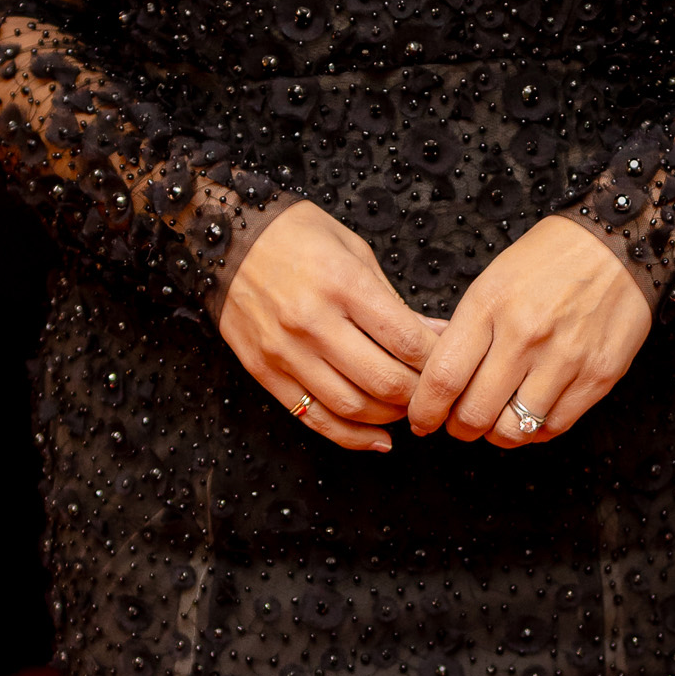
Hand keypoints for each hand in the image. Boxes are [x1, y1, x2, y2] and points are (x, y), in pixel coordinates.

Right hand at [219, 200, 437, 454]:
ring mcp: (285, 351)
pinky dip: (350, 437)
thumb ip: (393, 301)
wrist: (225, 239)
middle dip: (419, 396)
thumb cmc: (295, 236)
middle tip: (432, 393)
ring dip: (388, 418)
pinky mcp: (264, 371)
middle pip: (384, 381)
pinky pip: (312, 417)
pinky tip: (377, 439)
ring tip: (405, 410)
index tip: (450, 363)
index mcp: (342, 283)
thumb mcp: (353, 251)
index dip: (438, 361)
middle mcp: (313, 322)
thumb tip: (437, 335)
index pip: (406, 341)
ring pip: (351, 408)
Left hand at [407, 214, 650, 448]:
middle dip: (457, 428)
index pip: (444, 378)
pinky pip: (553, 427)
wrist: (619, 246)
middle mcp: (526, 334)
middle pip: (474, 414)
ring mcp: (565, 358)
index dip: (424, 410)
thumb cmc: (550, 260)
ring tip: (496, 418)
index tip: (421, 418)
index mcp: (490, 305)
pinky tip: (529, 412)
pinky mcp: (598, 376)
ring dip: (496, 433)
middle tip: (458, 423)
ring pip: (513, 429)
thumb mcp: (494, 281)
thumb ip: (467, 331)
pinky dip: (533, 429)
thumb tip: (440, 382)